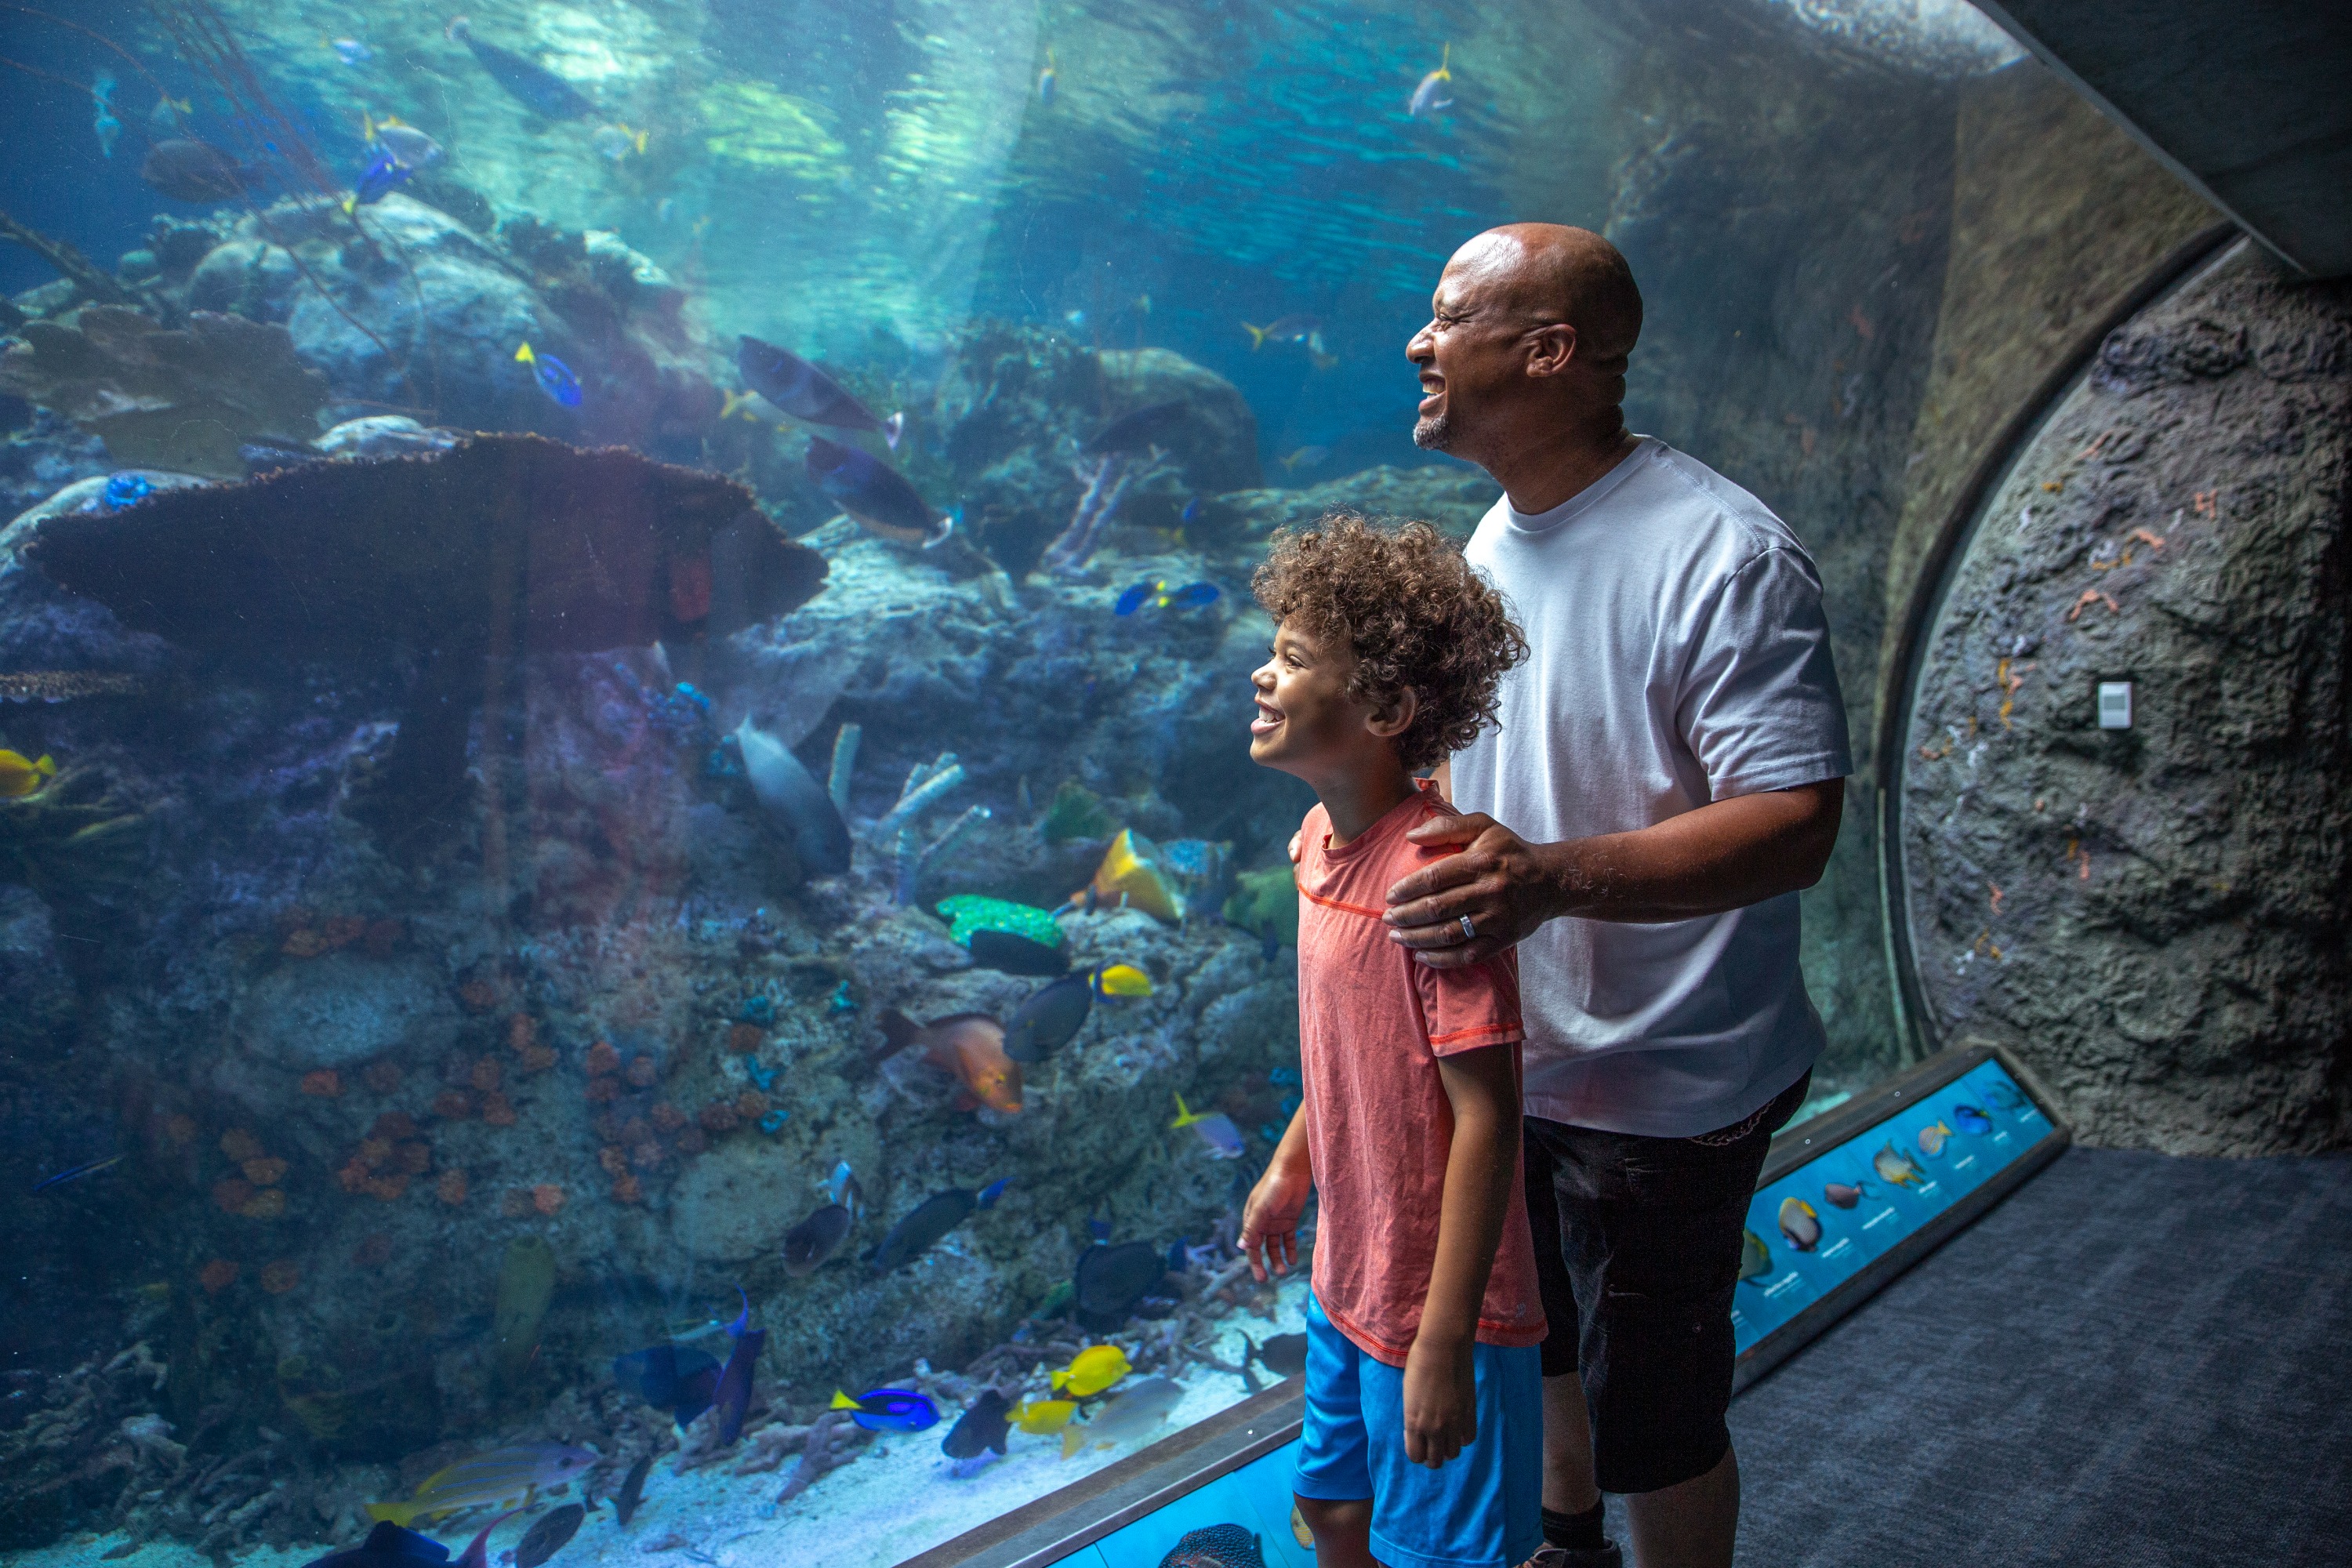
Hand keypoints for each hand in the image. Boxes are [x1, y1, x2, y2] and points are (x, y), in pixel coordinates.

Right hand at [1238, 1156, 1310, 1282]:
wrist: (1293, 1170)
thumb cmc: (1274, 1187)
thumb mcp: (1262, 1209)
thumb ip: (1252, 1228)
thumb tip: (1241, 1247)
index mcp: (1251, 1220)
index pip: (1251, 1246)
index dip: (1254, 1263)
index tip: (1261, 1278)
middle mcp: (1262, 1223)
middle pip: (1261, 1248)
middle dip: (1265, 1264)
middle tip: (1271, 1279)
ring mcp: (1276, 1222)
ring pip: (1275, 1246)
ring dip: (1279, 1258)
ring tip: (1285, 1271)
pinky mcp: (1289, 1220)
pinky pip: (1288, 1239)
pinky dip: (1290, 1250)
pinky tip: (1294, 1260)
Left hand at [1383, 813, 1559, 968]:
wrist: (1552, 880)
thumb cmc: (1510, 851)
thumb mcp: (1484, 827)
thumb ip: (1447, 827)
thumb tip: (1411, 836)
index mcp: (1482, 861)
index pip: (1435, 877)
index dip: (1407, 888)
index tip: (1390, 896)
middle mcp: (1490, 891)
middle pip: (1437, 908)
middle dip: (1406, 915)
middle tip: (1387, 918)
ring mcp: (1498, 918)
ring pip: (1448, 934)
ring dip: (1416, 938)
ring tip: (1396, 936)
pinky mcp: (1503, 939)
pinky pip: (1467, 955)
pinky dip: (1441, 959)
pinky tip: (1421, 955)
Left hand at [1401, 1329, 1476, 1467]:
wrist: (1443, 1347)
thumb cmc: (1419, 1364)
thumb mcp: (1408, 1394)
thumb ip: (1413, 1416)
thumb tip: (1420, 1429)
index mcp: (1413, 1421)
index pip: (1415, 1456)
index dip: (1416, 1451)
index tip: (1416, 1439)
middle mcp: (1433, 1427)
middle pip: (1435, 1461)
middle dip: (1432, 1456)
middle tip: (1431, 1444)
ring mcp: (1453, 1422)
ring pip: (1453, 1454)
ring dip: (1448, 1448)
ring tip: (1445, 1436)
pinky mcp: (1469, 1413)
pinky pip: (1468, 1438)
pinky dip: (1463, 1437)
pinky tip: (1458, 1427)